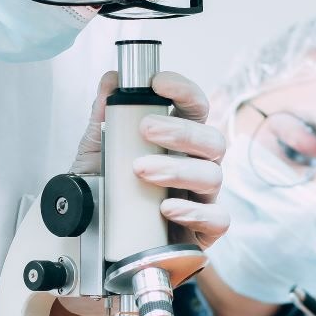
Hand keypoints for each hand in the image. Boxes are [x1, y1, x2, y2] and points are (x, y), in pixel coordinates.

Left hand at [72, 70, 229, 249]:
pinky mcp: (205, 229)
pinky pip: (217, 218)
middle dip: (180, 131)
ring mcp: (204, 196)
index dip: (183, 91)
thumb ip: (104, 115)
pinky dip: (194, 212)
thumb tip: (111, 80)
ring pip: (212, 175)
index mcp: (179, 140)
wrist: (98, 236)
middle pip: (211, 139)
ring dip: (177, 170)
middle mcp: (197, 164)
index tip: (158, 82)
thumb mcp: (99, 150)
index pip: (195, 108)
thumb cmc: (110, 189)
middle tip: (145, 129)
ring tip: (142, 171)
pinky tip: (167, 209)